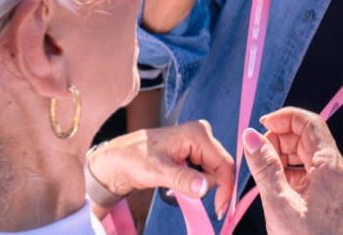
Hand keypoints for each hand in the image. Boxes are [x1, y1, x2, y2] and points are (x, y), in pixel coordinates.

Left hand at [86, 120, 233, 216]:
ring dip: (198, 185)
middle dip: (208, 186)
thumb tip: (205, 188)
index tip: (219, 209)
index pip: (223, 164)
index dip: (225, 188)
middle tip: (183, 192)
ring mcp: (196, 144)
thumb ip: (183, 180)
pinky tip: (177, 181)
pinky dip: (194, 183)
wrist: (117, 160)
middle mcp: (200, 135)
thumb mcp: (157, 171)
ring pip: (212, 173)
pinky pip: (203, 172)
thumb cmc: (133, 159)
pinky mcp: (192, 153)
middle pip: (220, 168)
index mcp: (197, 134)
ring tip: (174, 184)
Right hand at [243, 107, 342, 234]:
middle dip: (280, 137)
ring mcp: (335, 184)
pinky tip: (273, 183)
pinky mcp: (329, 197)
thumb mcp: (279, 203)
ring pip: (307, 153)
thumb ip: (264, 166)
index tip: (261, 124)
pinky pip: (309, 172)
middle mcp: (337, 171)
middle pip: (308, 136)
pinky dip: (289, 170)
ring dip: (283, 154)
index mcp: (331, 167)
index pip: (310, 123)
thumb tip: (251, 135)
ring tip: (261, 168)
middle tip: (256, 151)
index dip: (285, 118)